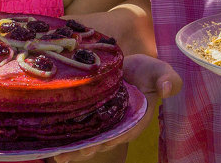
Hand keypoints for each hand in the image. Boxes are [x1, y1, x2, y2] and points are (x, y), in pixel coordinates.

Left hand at [49, 55, 181, 161]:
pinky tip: (52, 145)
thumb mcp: (161, 72)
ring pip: (89, 139)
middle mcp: (119, 126)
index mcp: (136, 119)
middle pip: (103, 141)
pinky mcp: (91, 117)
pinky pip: (80, 130)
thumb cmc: (149, 72)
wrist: (130, 67)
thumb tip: (168, 88)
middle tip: (71, 154)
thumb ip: (168, 80)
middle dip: (88, 149)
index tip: (100, 143)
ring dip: (74, 149)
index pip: (125, 131)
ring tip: (58, 155)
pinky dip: (67, 138)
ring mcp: (103, 124)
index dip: (113, 138)